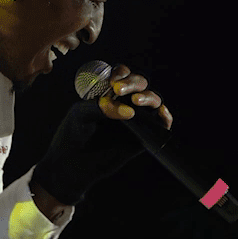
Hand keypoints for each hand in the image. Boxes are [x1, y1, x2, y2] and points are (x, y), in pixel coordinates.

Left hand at [32, 63, 172, 207]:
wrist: (72, 164)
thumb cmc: (74, 134)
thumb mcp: (81, 115)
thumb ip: (101, 107)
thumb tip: (129, 111)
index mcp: (108, 92)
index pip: (122, 75)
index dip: (121, 74)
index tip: (112, 84)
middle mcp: (124, 102)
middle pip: (140, 83)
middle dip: (133, 83)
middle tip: (119, 90)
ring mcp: (135, 118)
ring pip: (153, 100)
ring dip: (149, 97)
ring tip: (136, 101)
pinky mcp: (143, 136)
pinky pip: (160, 124)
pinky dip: (165, 117)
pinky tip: (160, 114)